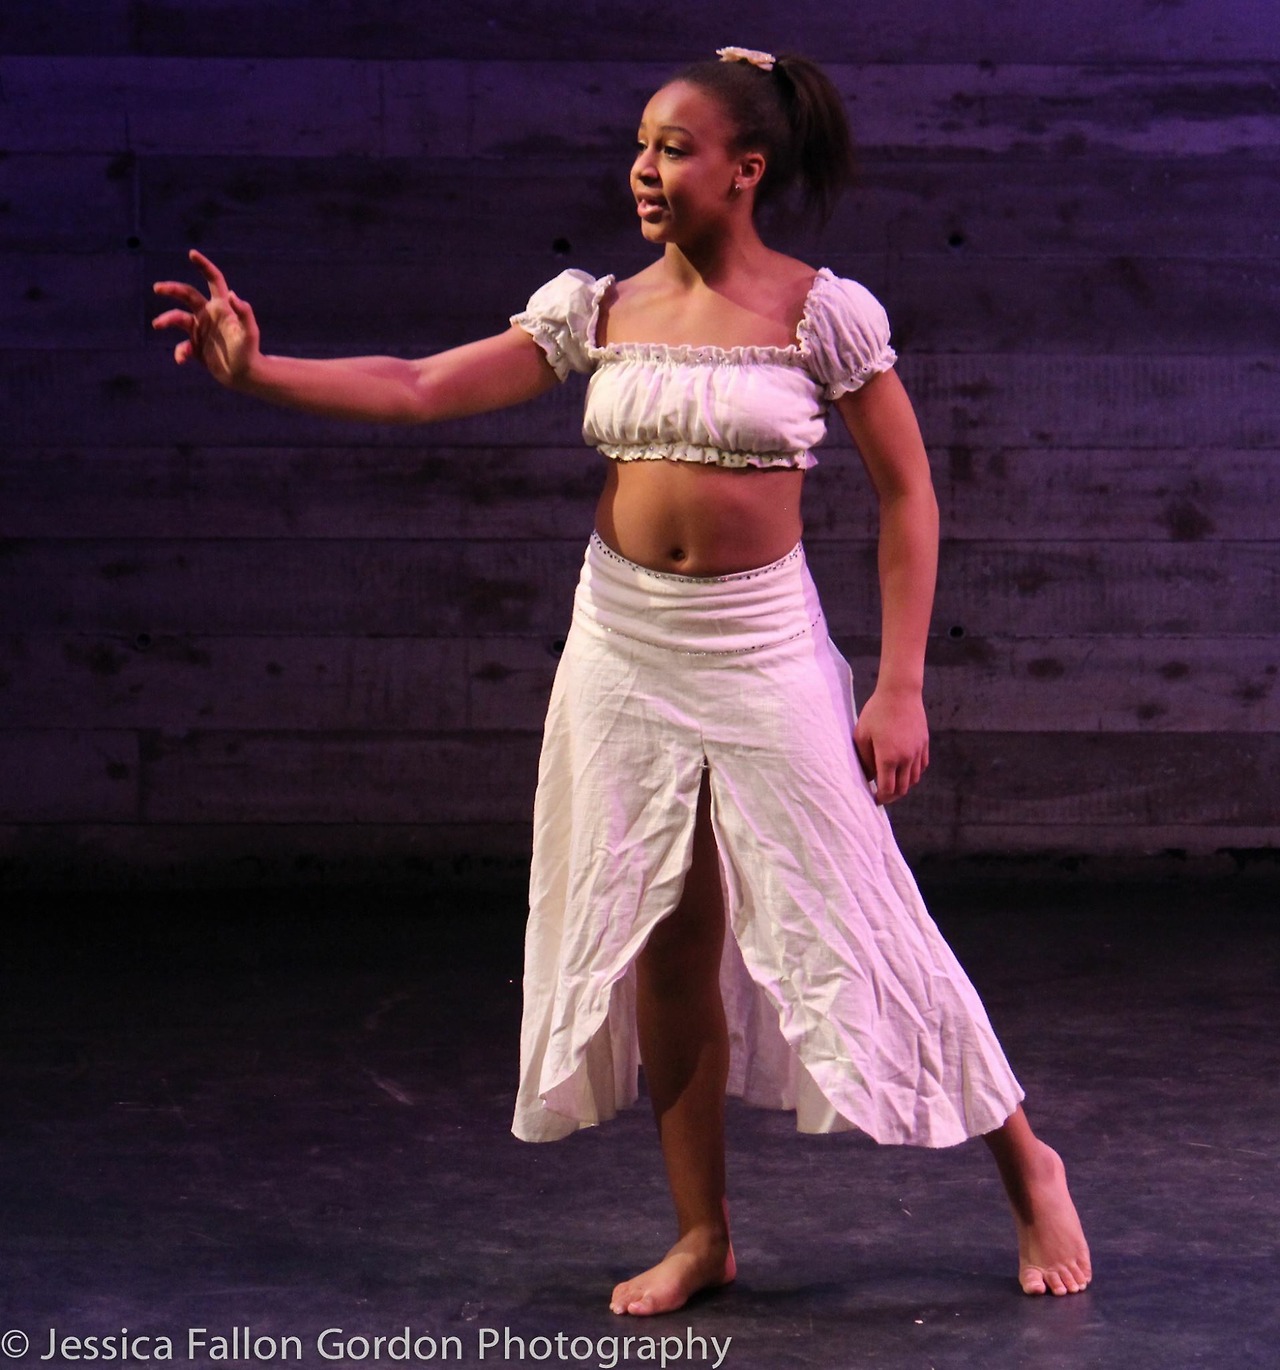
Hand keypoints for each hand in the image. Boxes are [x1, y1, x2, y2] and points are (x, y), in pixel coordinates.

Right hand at [152, 248, 260, 385]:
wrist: (244, 375)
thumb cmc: (249, 351)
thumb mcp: (249, 332)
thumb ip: (244, 312)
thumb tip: (232, 293)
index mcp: (222, 307)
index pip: (213, 280)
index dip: (203, 266)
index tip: (192, 254)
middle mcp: (208, 314)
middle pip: (187, 294)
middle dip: (172, 289)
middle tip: (157, 288)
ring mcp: (200, 330)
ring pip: (178, 318)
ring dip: (167, 319)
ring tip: (158, 324)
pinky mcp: (195, 346)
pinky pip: (182, 346)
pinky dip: (180, 351)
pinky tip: (182, 359)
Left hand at [852, 683, 928, 804]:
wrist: (900, 692)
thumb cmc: (876, 712)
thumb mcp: (862, 735)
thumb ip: (864, 759)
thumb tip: (868, 777)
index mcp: (888, 758)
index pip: (887, 789)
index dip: (881, 798)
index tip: (874, 800)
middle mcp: (906, 758)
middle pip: (902, 788)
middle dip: (892, 796)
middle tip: (882, 795)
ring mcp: (918, 751)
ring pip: (914, 779)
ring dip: (903, 785)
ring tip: (892, 784)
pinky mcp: (924, 744)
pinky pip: (922, 766)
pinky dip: (913, 773)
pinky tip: (904, 771)